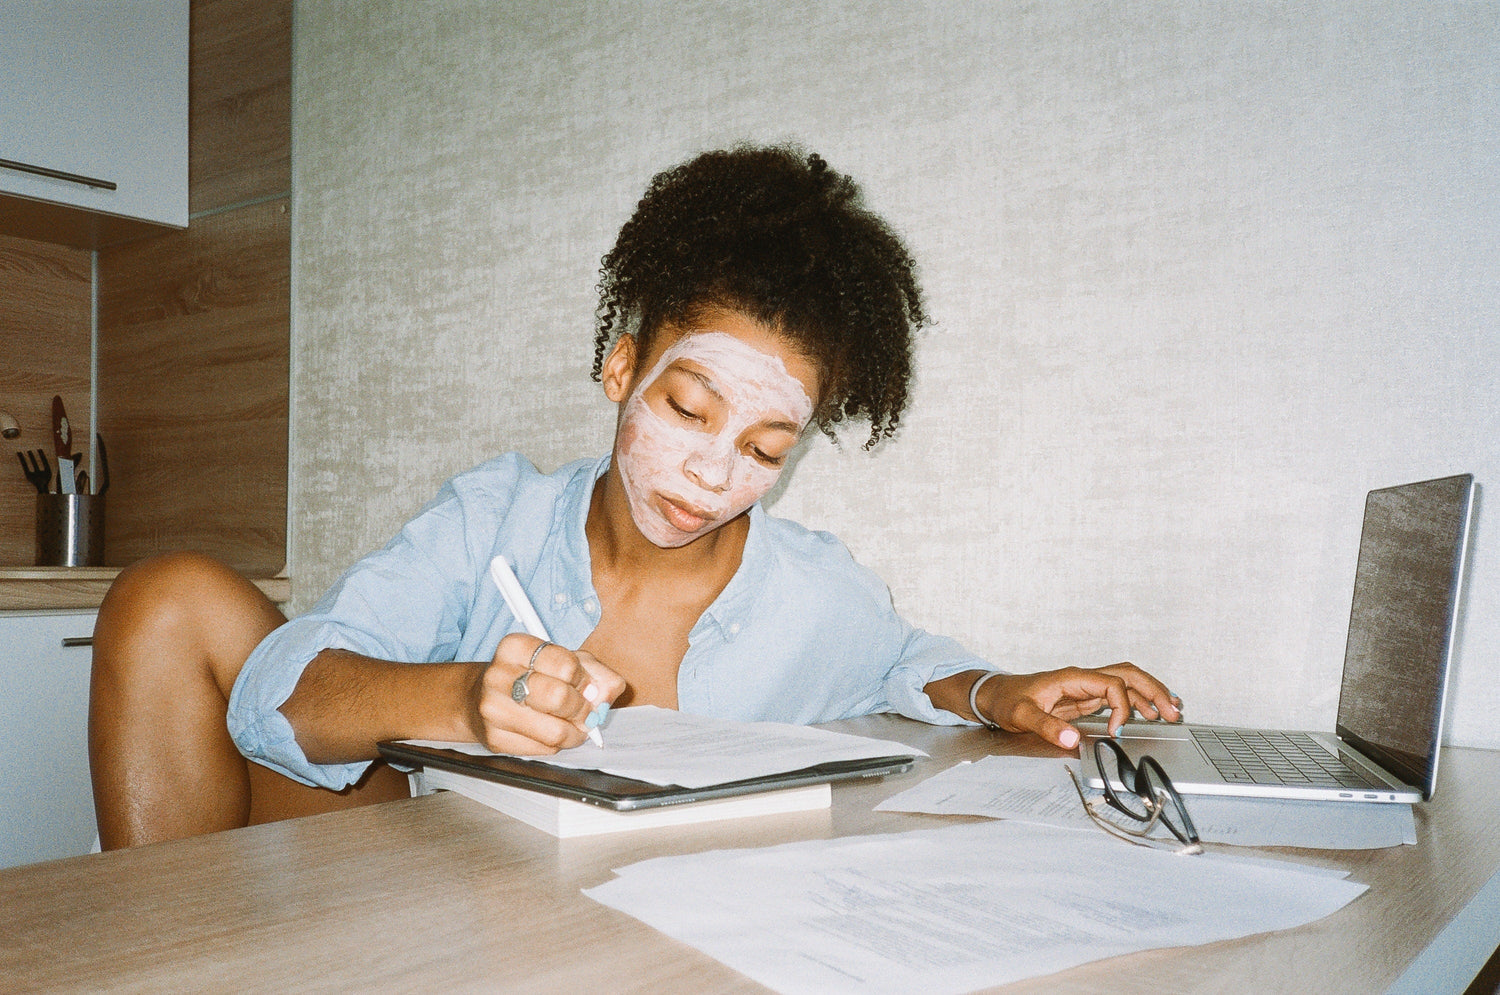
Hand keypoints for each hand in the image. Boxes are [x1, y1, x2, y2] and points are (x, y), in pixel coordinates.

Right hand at [468, 633, 626, 754]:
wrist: (482, 698)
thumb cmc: (531, 677)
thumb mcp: (566, 661)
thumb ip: (597, 673)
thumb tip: (605, 697)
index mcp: (515, 647)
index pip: (566, 665)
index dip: (583, 679)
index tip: (582, 683)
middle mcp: (498, 675)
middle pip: (559, 698)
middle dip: (581, 709)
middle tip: (583, 710)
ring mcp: (493, 709)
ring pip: (554, 731)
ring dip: (574, 732)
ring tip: (572, 725)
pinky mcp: (494, 739)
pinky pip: (543, 749)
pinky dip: (556, 744)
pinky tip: (549, 732)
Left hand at [972, 663, 1181, 749]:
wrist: (996, 695)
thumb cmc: (1007, 700)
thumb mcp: (1022, 715)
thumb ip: (1046, 726)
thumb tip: (1071, 739)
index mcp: (1072, 678)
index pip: (1111, 684)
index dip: (1122, 707)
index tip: (1116, 732)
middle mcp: (1083, 679)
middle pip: (1128, 674)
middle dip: (1153, 690)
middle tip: (1173, 711)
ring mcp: (1086, 688)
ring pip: (1127, 682)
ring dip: (1151, 694)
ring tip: (1173, 711)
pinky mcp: (1085, 699)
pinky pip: (1119, 695)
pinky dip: (1138, 702)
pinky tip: (1151, 712)